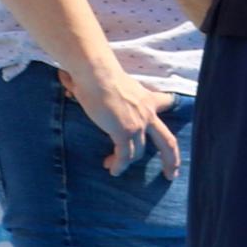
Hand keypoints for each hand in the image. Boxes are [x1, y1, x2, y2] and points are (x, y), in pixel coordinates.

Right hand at [58, 59, 179, 180]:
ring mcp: (138, 124)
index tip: (173, 119)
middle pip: (168, 142)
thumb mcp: (111, 83)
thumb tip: (73, 82)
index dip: (170, 112)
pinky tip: (112, 169)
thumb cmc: (97, 74)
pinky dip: (119, 164)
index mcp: (147, 98)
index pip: (166, 103)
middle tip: (171, 174)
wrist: (96, 72)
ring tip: (114, 166)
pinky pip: (124, 155)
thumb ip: (105, 90)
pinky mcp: (125, 132)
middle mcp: (148, 112)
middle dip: (171, 160)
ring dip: (126, 162)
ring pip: (139, 152)